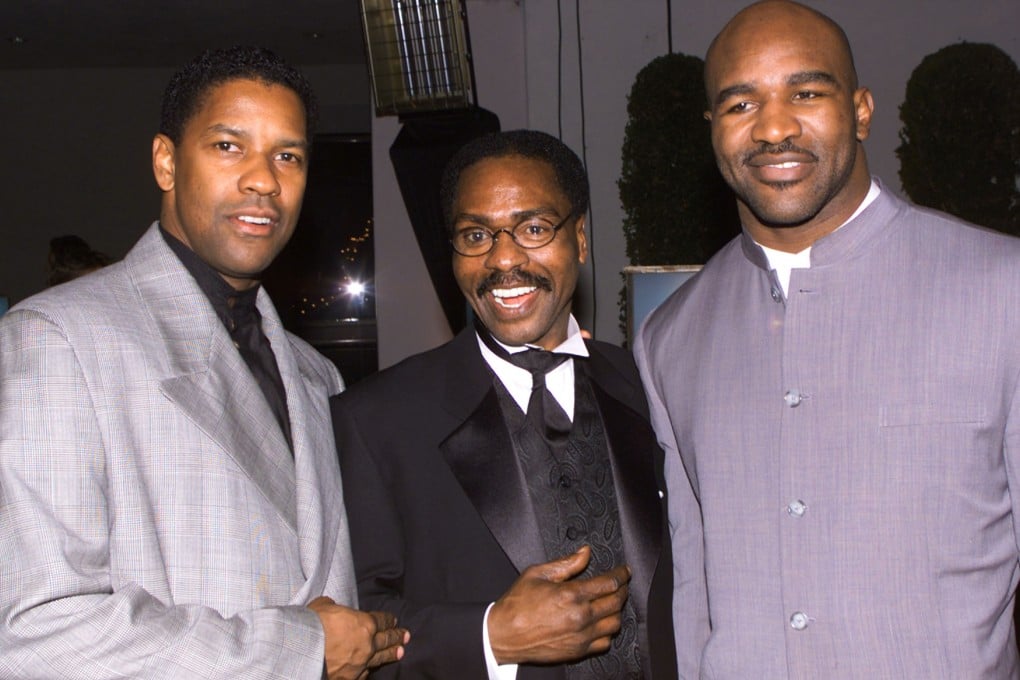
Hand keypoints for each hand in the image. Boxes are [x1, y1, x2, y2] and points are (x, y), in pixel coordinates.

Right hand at [308, 597, 409, 679]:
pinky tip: (373, 669)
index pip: (381, 621)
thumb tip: (331, 606)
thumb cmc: (311, 624)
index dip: (388, 620)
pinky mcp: (350, 678)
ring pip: (380, 658)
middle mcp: (367, 645)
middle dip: (397, 636)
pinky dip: (370, 670)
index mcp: (364, 624)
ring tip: (401, 652)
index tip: (393, 621)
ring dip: (391, 654)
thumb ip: (333, 606)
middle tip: (406, 635)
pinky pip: (365, 674)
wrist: (301, 650)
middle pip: (386, 640)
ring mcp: (360, 664)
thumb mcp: (323, 606)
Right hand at [487, 545, 629, 664]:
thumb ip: (566, 563)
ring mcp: (580, 636)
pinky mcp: (577, 651)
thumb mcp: (537, 573)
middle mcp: (580, 616)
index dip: (621, 574)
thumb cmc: (517, 604)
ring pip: (614, 623)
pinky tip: (602, 623)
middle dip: (623, 590)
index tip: (624, 571)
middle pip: (616, 602)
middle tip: (621, 584)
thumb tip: (585, 552)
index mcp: (571, 595)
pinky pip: (605, 643)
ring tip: (612, 602)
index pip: (609, 583)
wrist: (503, 634)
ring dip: (617, 611)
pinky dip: (608, 631)